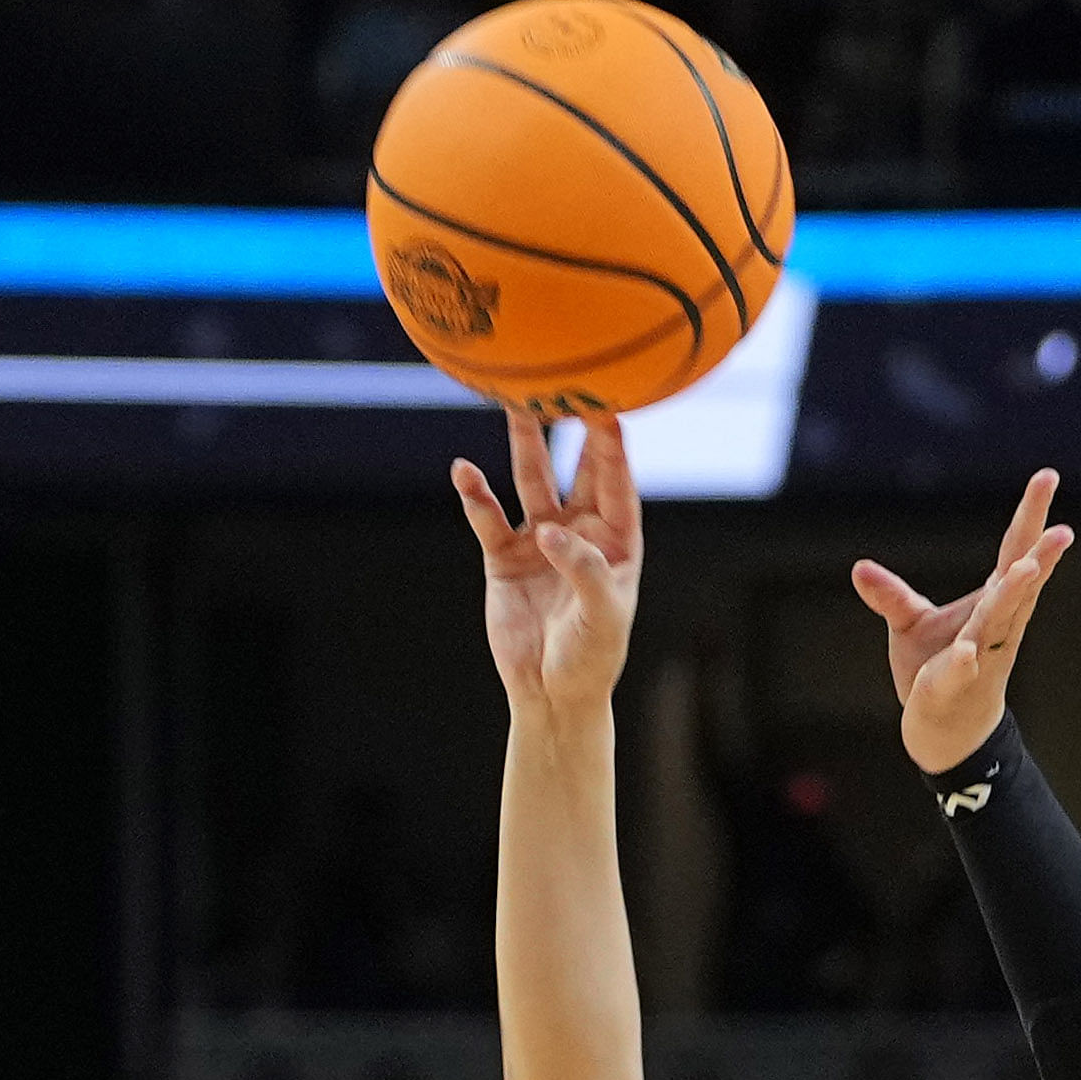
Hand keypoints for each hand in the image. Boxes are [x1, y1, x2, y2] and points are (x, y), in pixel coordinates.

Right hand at [445, 405, 641, 727]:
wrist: (551, 695)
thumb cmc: (592, 657)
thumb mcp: (601, 616)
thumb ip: (583, 569)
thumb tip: (550, 532)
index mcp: (616, 539)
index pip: (616, 481)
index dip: (610, 444)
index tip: (604, 406)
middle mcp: (580, 530)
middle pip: (575, 467)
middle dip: (570, 428)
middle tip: (561, 385)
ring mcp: (540, 540)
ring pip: (532, 481)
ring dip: (524, 445)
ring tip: (513, 405)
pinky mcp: (505, 557)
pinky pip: (489, 518)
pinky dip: (476, 496)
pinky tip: (464, 472)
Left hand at [849, 470, 1073, 770]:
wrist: (944, 729)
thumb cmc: (936, 669)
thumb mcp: (910, 623)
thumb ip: (891, 595)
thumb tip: (859, 569)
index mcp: (993, 600)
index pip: (1015, 550)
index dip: (1031, 515)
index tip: (1048, 476)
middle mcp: (997, 623)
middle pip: (1022, 581)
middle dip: (1041, 554)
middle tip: (1062, 527)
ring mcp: (982, 652)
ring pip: (1000, 620)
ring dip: (1014, 595)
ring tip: (1028, 567)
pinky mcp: (956, 682)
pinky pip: (962, 669)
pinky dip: (964, 659)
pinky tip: (968, 650)